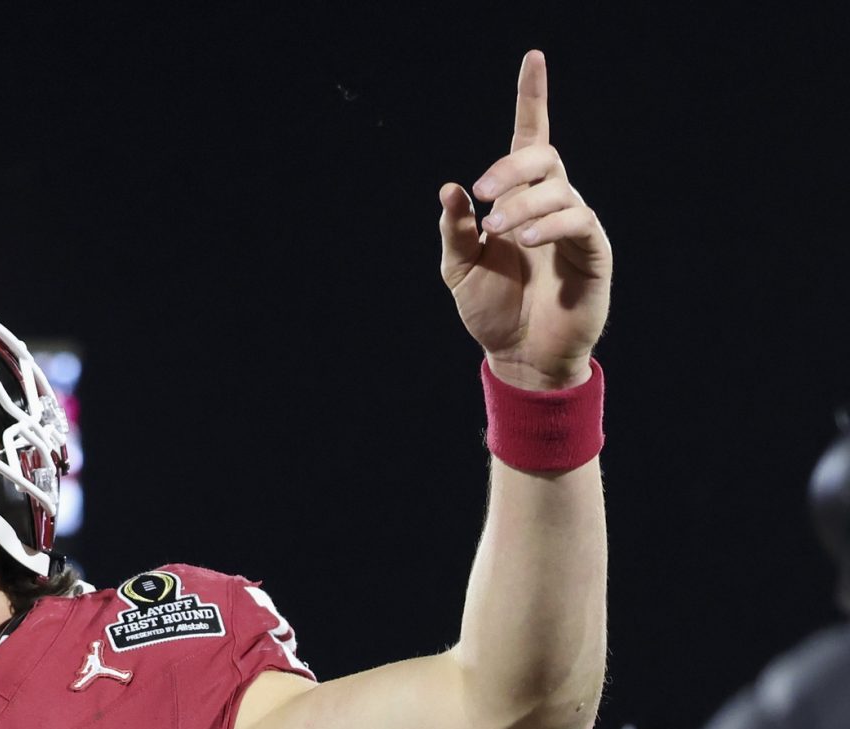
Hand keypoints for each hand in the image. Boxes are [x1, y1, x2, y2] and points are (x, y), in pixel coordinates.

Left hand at [438, 52, 611, 390]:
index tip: (533, 58)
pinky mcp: (593, 250)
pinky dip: (548, 225)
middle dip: (511, 166)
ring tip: (498, 234)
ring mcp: (574, 224)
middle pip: (543, 156)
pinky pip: (577, 221)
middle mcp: (548, 203)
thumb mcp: (459, 269)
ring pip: (558, 189)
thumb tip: (449, 189)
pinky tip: (524, 242)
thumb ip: (455, 230)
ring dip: (523, 205)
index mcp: (516, 200)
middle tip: (482, 193)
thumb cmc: (492, 310)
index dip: (532, 99)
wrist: (520, 356)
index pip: (527, 139)